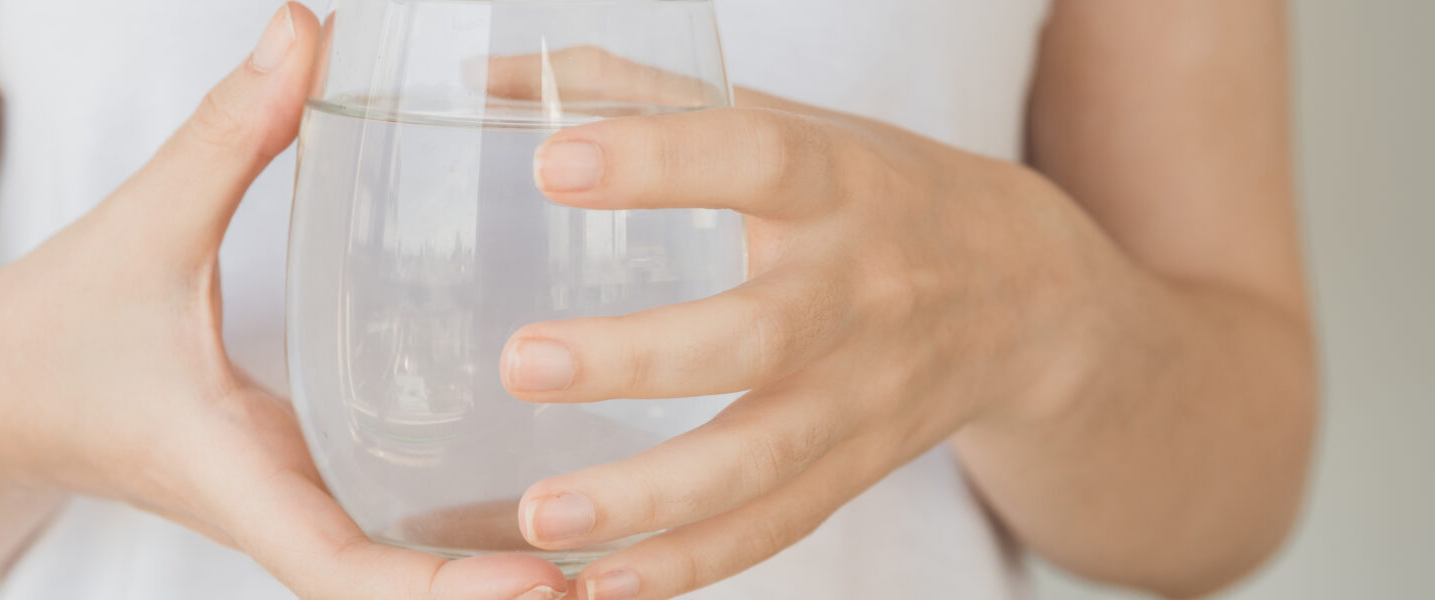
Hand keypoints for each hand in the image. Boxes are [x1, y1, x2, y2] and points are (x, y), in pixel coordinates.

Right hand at [0, 5, 566, 598]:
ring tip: (618, 554)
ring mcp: (285, 506)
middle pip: (396, 595)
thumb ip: (228, 130)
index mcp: (228, 472)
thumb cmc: (44, 334)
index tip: (542, 586)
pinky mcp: (291, 486)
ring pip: (396, 577)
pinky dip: (458, 547)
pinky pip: (384, 537)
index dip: (441, 593)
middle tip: (625, 575)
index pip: (338, 568)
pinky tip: (543, 510)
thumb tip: (310, 27)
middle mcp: (270, 507)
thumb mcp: (141, 226)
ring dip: (492, 581)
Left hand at [493, 51, 1111, 598]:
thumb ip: (639, 92)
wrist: (1029, 293)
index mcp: (837, 182)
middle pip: (758, 333)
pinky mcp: (856, 468)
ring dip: (649, 497)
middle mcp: (858, 291)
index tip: (551, 164)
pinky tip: (602, 583)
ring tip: (541, 516)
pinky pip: (774, 528)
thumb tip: (487, 78)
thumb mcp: (786, 120)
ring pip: (762, 458)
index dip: (660, 160)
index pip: (757, 160)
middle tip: (521, 362)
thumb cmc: (868, 190)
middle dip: (639, 358)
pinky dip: (690, 564)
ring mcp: (862, 394)